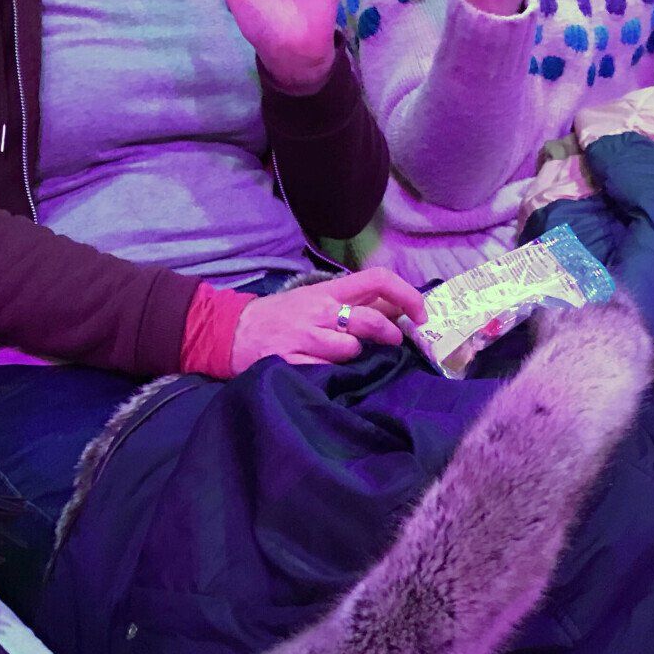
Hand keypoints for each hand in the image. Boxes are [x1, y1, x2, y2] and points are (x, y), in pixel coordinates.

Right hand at [228, 268, 427, 373]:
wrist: (232, 331)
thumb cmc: (281, 316)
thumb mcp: (316, 299)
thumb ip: (353, 304)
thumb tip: (399, 311)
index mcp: (328, 290)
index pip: (377, 279)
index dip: (407, 295)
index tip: (421, 314)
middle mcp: (319, 310)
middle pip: (371, 320)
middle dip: (390, 335)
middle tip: (393, 344)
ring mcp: (305, 337)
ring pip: (351, 350)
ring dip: (356, 358)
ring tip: (342, 358)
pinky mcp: (292, 361)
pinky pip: (327, 371)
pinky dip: (332, 374)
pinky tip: (324, 372)